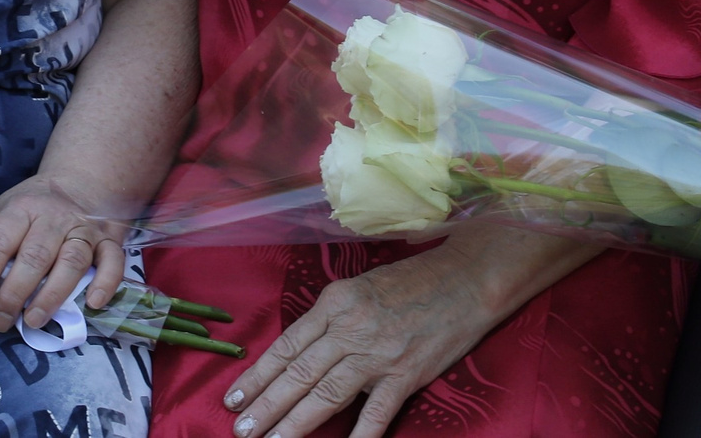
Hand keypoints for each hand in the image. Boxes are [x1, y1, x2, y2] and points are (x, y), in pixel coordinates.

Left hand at [0, 173, 128, 332]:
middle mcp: (54, 217)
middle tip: (1, 322)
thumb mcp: (4, 214)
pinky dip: (105, 283)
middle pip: (34, 257)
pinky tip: (92, 304)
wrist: (78, 183)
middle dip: (14, 295)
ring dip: (51, 295)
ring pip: (71, 262)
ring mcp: (84, 229)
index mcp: (21, 209)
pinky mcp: (109, 241)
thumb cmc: (33, 207)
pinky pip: (112, 262)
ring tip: (33, 321)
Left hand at [222, 232, 595, 437]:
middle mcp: (350, 328)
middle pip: (298, 373)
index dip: (258, 375)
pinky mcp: (406, 374)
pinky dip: (358, 436)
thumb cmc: (412, 280)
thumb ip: (331, 318)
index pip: (287, 346)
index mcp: (334, 302)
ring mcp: (378, 353)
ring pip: (325, 394)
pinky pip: (376, 413)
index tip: (234, 397)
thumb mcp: (360, 287)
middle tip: (241, 429)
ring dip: (294, 422)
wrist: (466, 278)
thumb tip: (300, 351)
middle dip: (265, 405)